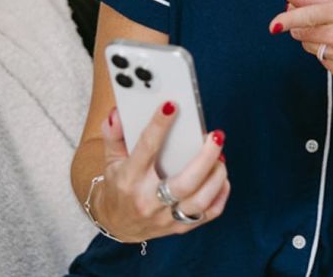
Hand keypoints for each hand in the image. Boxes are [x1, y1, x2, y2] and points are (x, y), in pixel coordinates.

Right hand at [91, 103, 229, 241]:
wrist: (118, 224)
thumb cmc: (119, 186)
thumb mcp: (111, 159)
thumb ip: (114, 134)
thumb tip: (118, 113)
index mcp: (130, 179)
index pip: (146, 149)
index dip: (159, 125)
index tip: (172, 106)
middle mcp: (148, 200)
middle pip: (184, 182)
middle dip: (205, 158)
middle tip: (215, 136)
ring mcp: (165, 217)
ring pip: (199, 200)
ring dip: (216, 176)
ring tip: (221, 155)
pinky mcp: (179, 227)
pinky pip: (208, 213)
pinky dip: (220, 194)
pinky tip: (221, 176)